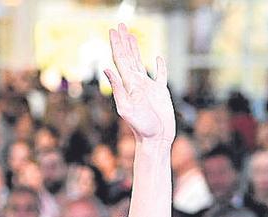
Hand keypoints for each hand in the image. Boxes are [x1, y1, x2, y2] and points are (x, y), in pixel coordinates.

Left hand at [104, 23, 174, 142]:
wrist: (155, 139)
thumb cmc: (141, 127)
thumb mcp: (126, 107)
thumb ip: (117, 88)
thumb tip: (107, 68)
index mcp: (128, 84)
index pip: (120, 59)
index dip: (116, 44)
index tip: (113, 30)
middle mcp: (136, 83)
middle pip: (128, 57)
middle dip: (124, 41)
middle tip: (120, 25)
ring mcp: (148, 87)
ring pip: (141, 62)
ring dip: (135, 48)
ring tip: (131, 36)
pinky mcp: (160, 92)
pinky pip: (160, 75)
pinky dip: (159, 65)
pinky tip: (158, 57)